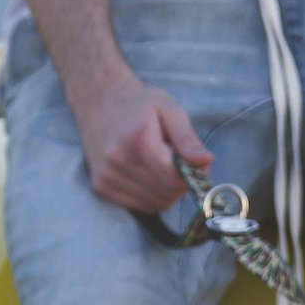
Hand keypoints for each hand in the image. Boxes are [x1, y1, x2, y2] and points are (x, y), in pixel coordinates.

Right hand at [71, 71, 213, 211]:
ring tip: (159, 164)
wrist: (97, 98)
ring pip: (156, 204)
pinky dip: (151, 195)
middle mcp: (118, 161)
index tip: (194, 162)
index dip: (192, 176)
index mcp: (138, 141)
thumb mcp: (169, 110)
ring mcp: (107, 176)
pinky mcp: (101, 187)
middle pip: (167, 194)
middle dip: (180, 183)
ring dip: (166, 191)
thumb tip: (206, 161)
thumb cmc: (138, 103)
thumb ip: (188, 138)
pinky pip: (141, 206)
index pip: (175, 180)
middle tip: (178, 161)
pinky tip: (146, 173)